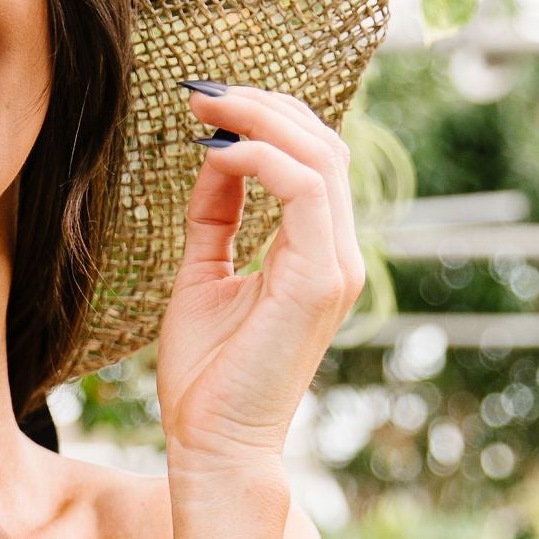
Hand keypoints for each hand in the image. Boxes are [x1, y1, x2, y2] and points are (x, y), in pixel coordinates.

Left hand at [155, 83, 364, 477]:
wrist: (212, 446)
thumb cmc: (206, 378)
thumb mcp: (202, 275)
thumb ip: (213, 217)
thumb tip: (215, 154)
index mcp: (315, 254)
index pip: (310, 161)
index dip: (264, 120)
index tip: (205, 104)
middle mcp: (336, 255)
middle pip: (323, 145)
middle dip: (262, 106)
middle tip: (202, 91)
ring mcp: (335, 267)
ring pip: (321, 157)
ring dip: (262, 120)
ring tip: (207, 107)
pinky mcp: (319, 281)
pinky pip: (305, 192)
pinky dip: (261, 160)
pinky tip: (218, 153)